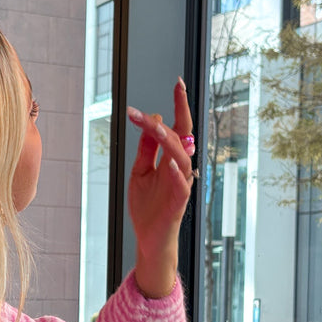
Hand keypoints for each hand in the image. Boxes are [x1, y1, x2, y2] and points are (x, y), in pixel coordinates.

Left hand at [127, 77, 193, 299]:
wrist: (148, 238)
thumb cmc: (148, 207)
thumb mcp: (140, 171)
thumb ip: (146, 149)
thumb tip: (150, 121)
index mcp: (170, 158)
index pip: (178, 126)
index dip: (179, 105)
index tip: (178, 83)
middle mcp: (179, 168)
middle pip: (180, 138)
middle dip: (166, 121)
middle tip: (144, 112)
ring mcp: (180, 185)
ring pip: (181, 158)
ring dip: (169, 142)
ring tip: (156, 127)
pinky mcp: (178, 203)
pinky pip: (181, 186)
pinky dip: (176, 174)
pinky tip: (169, 163)